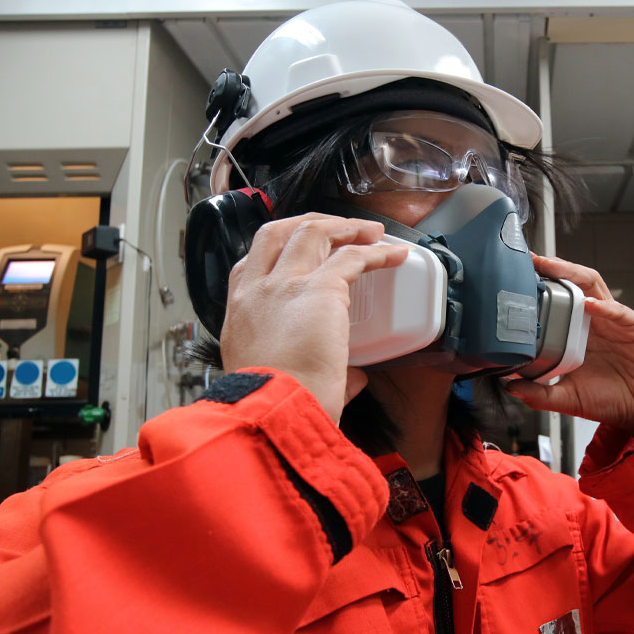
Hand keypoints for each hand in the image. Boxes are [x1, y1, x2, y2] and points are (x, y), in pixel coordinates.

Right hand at [220, 213, 408, 422]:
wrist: (274, 410)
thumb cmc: (275, 404)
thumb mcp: (278, 379)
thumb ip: (316, 370)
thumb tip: (353, 377)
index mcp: (239, 312)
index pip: (251, 263)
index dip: (278, 249)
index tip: (301, 248)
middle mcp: (255, 290)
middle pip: (278, 233)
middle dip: (311, 223)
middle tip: (339, 228)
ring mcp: (284, 284)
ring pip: (312, 232)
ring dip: (344, 227)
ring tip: (371, 231)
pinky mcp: (320, 289)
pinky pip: (353, 256)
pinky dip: (377, 252)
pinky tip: (394, 254)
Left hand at [503, 255, 633, 438]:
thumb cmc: (613, 399)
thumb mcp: (569, 399)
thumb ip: (540, 395)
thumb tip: (510, 388)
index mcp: (576, 333)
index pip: (556, 301)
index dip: (538, 288)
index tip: (514, 281)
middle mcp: (593, 321)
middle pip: (573, 284)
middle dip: (553, 269)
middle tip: (530, 261)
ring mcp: (614, 321)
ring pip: (594, 287)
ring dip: (573, 274)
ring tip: (553, 268)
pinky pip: (619, 312)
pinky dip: (604, 306)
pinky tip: (589, 304)